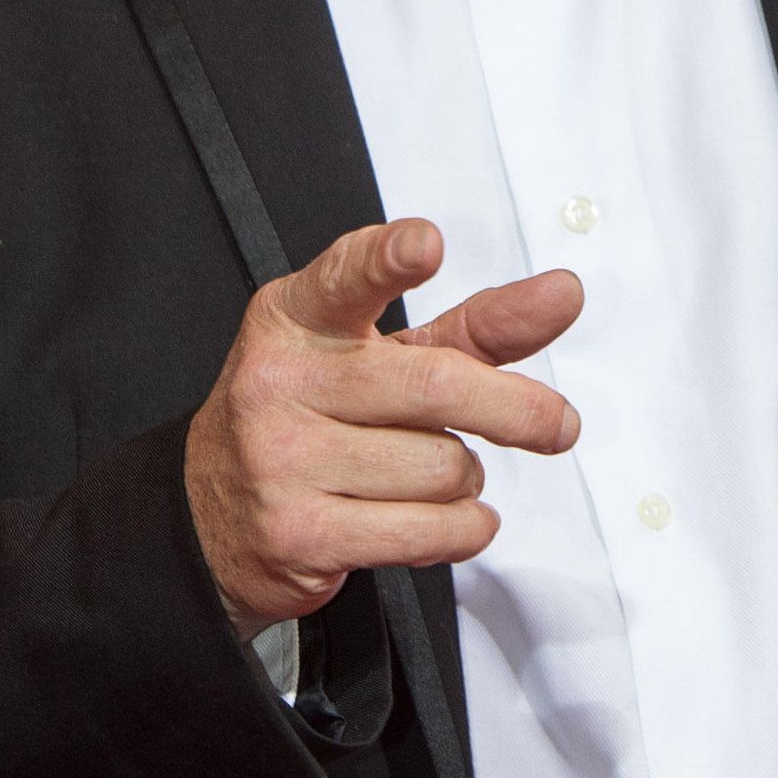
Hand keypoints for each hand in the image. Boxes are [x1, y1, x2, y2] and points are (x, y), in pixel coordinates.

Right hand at [185, 218, 581, 632]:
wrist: (215, 516)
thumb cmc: (315, 418)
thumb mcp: (379, 356)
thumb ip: (474, 326)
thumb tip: (563, 294)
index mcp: (297, 317)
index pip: (347, 277)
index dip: (389, 259)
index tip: (426, 244)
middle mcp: (281, 380)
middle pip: (435, 386)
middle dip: (514, 411)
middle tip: (558, 424)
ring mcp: (282, 458)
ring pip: (440, 467)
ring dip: (466, 479)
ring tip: (431, 475)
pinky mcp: (300, 533)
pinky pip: (427, 530)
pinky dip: (463, 528)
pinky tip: (449, 518)